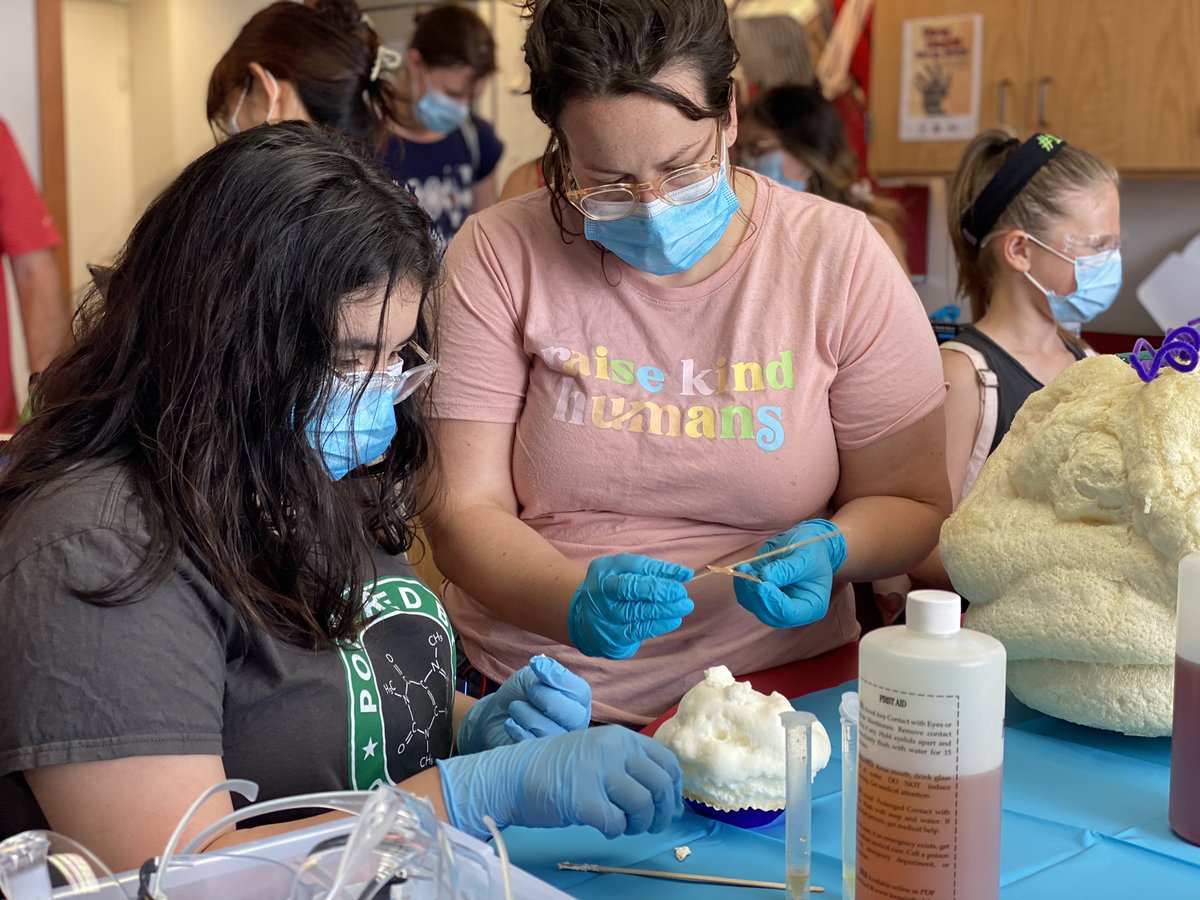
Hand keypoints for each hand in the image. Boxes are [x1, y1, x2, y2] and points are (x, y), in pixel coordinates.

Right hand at [437, 725, 682, 839]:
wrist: (513, 775)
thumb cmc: (557, 768)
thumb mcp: (598, 753)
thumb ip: (630, 766)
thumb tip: (668, 800)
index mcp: (621, 736)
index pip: (667, 762)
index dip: (674, 790)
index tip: (668, 807)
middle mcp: (614, 748)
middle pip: (661, 785)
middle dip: (662, 812)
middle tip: (650, 825)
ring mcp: (598, 772)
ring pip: (643, 805)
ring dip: (639, 824)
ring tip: (625, 826)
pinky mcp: (583, 799)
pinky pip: (616, 824)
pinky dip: (615, 831)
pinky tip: (603, 826)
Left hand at [455, 655, 591, 753]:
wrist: (495, 717)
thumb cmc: (519, 694)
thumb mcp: (530, 677)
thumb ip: (542, 673)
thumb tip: (543, 664)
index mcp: (578, 701)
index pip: (581, 692)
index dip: (559, 679)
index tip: (536, 667)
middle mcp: (575, 724)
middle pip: (573, 715)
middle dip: (546, 698)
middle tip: (529, 692)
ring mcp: (561, 744)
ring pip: (551, 731)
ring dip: (526, 714)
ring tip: (515, 708)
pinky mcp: (542, 760)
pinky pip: (533, 745)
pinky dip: (517, 729)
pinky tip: (511, 723)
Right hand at [567, 554, 693, 658]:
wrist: (584, 620)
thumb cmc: (614, 593)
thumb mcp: (626, 574)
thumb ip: (654, 572)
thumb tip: (685, 574)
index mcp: (605, 569)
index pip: (635, 565)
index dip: (662, 570)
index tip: (684, 574)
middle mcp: (600, 590)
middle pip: (630, 588)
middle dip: (660, 589)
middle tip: (681, 592)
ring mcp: (604, 614)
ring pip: (637, 611)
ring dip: (665, 609)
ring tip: (684, 606)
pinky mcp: (612, 636)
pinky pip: (638, 629)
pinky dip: (659, 624)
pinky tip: (674, 620)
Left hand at [734, 519, 846, 627]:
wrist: (805, 544)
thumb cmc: (811, 551)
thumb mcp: (805, 556)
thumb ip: (786, 569)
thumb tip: (764, 577)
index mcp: (812, 607)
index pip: (789, 614)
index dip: (774, 602)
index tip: (763, 584)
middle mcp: (794, 612)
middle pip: (770, 615)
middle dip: (757, 596)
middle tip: (750, 575)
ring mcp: (776, 606)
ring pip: (755, 607)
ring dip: (746, 589)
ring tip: (746, 567)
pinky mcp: (762, 598)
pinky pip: (747, 597)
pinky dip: (742, 584)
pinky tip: (744, 568)